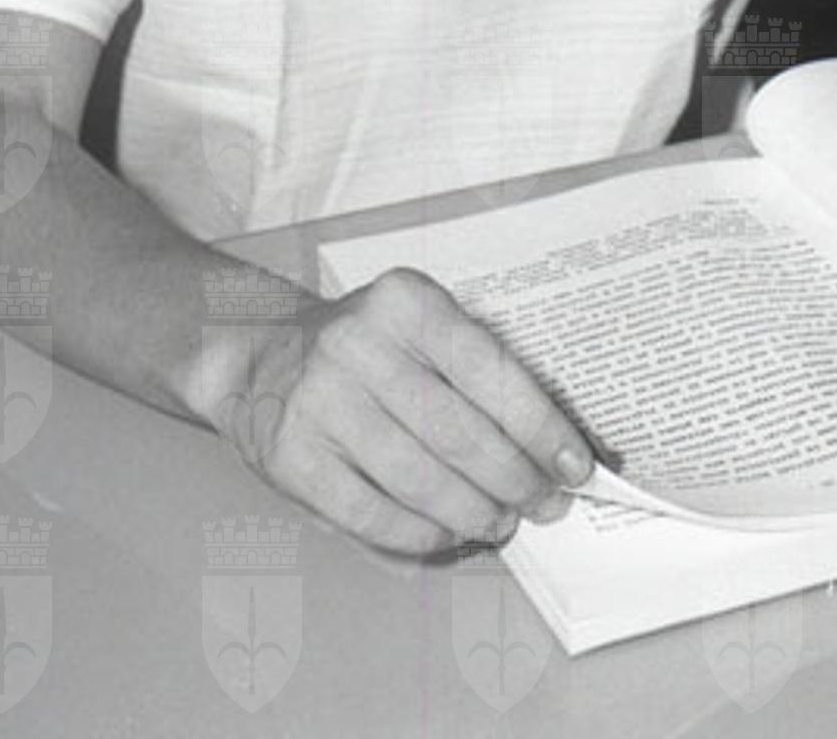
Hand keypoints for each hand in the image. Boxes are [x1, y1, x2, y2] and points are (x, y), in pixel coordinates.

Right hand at [207, 266, 594, 555]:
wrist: (260, 353)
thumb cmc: (368, 346)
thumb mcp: (420, 326)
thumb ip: (477, 371)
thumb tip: (549, 446)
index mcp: (407, 303)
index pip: (491, 371)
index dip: (541, 426)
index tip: (576, 465)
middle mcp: (361, 345)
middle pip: (459, 431)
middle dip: (516, 478)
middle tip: (547, 504)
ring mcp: (321, 402)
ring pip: (420, 478)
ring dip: (474, 512)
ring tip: (502, 522)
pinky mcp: (292, 457)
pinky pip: (371, 513)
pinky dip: (420, 533)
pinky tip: (448, 533)